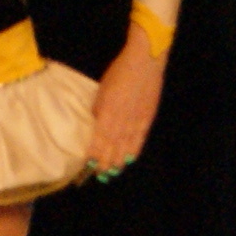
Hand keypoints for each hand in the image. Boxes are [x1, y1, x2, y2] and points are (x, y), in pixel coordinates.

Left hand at [86, 35, 167, 175]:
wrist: (144, 61)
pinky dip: (134, 149)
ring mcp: (136, 120)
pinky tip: (130, 158)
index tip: (88, 165)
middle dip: (106, 161)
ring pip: (126, 146)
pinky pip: (140, 138)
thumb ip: (99, 109)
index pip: (98, 139)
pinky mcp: (148, 117)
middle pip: (112, 146)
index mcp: (107, 112)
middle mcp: (121, 120)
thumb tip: (96, 124)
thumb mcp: (102, 90)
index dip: (94, 154)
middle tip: (100, 174)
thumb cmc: (119, 72)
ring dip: (119, 159)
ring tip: (114, 171)